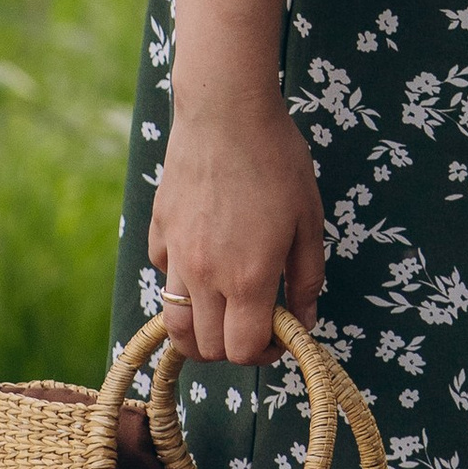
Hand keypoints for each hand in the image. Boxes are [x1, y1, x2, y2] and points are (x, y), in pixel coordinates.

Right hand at [149, 96, 324, 361]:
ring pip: (175, 323)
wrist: (226, 113)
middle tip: (255, 324)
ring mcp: (175, 256)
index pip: (243, 351)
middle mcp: (204, 276)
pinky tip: (202, 259)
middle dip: (233, 348)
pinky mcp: (158, 232)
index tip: (278, 339)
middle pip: (207, 347)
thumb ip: (307, 276)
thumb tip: (306, 320)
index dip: (263, 355)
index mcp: (248, 277)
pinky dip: (180, 282)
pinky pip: (163, 275)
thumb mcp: (309, 219)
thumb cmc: (277, 161)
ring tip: (223, 313)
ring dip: (199, 331)